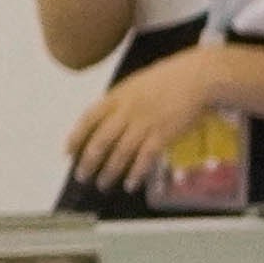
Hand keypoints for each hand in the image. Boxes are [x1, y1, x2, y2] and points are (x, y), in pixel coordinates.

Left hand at [66, 45, 228, 192]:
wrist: (196, 78)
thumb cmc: (167, 79)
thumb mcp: (134, 84)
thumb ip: (119, 102)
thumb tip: (104, 121)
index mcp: (116, 96)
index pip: (88, 119)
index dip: (76, 136)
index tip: (67, 152)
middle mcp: (126, 111)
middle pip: (101, 140)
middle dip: (88, 161)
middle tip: (82, 176)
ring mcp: (144, 124)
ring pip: (120, 153)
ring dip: (109, 172)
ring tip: (102, 184)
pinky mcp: (163, 135)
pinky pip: (145, 158)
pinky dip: (136, 173)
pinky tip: (130, 184)